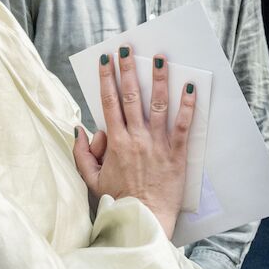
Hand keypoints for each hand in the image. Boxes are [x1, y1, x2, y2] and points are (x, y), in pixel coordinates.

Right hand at [71, 46, 195, 237]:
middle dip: (127, 69)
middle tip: (127, 48)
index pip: (108, 102)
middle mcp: (136, 138)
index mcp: (115, 142)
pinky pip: (182, 126)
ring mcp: (157, 144)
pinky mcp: (176, 154)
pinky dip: (187, 107)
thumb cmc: (118, 201)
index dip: (106, 78)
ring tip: (159, 58)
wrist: (143, 220)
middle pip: (130, 96)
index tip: (106, 59)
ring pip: (157, 105)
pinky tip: (189, 88)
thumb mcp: (91, 179)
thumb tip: (78, 129)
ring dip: (158, 79)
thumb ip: (81, 153)